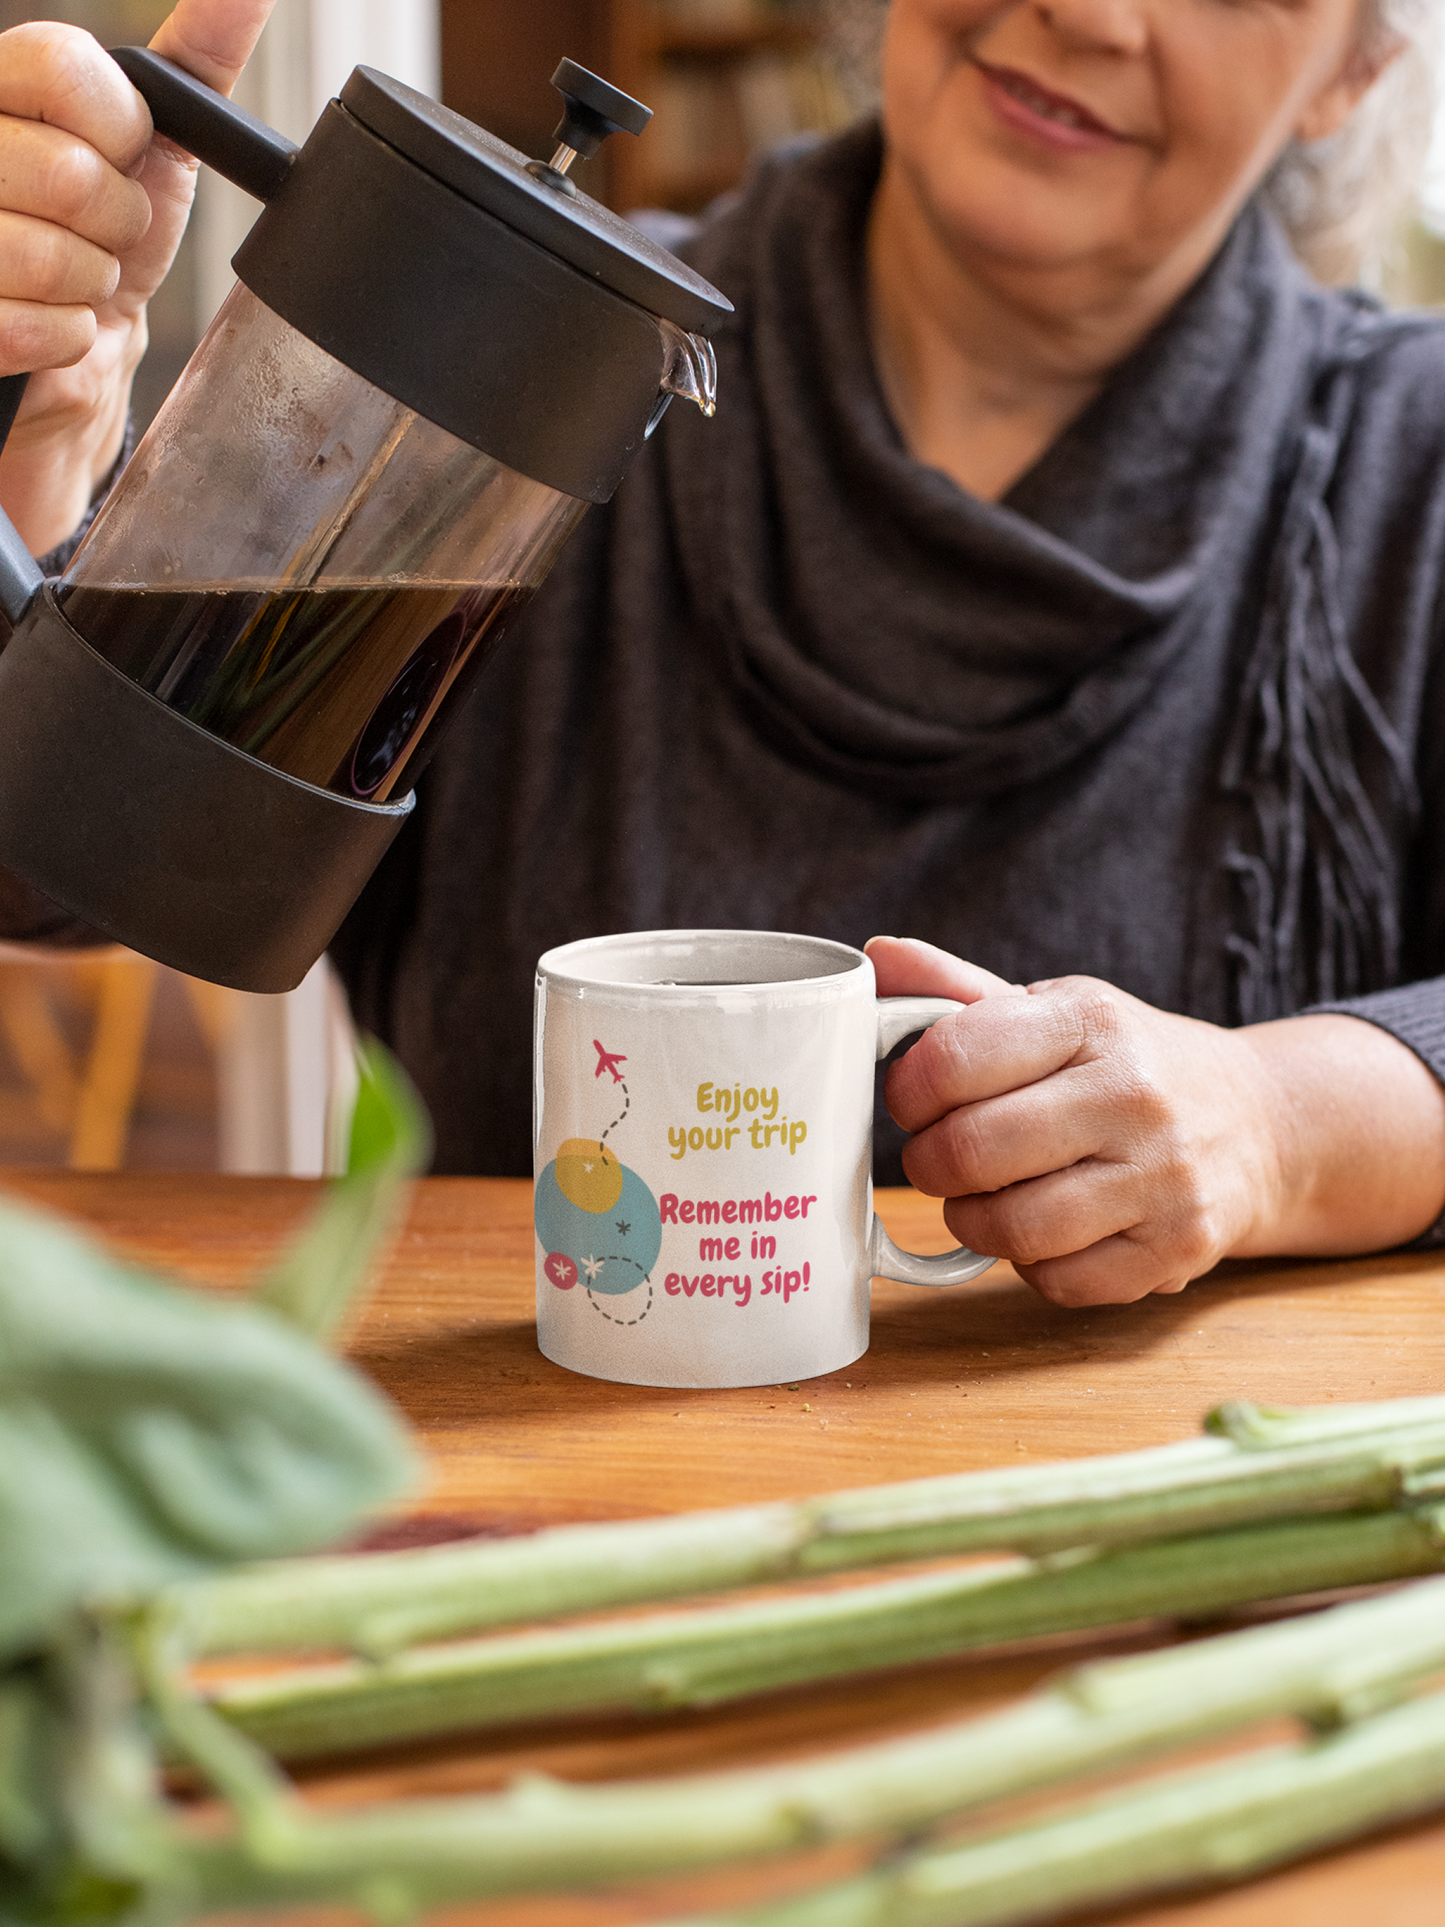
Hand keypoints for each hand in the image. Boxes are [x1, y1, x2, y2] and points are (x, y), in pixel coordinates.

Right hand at [0, 2, 276, 553]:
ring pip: (54, 256)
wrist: (89, 343)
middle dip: (116, 222)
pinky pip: (43, 328)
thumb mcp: (163, 143)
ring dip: (92, 284)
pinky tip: (55, 325)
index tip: (124, 157)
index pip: (58, 65)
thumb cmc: (117, 238)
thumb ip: (196, 64)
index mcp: (0, 87)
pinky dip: (70, 338)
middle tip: (102, 234)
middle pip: (67, 171)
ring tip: (76, 280)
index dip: (118, 128)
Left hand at [867, 935, 1444, 1306]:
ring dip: (972, 1221)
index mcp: (1090, 1020)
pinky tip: (1044, 1231)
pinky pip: (1061, 1282)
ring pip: (1013, 1228)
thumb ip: (958, 992)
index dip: (908, 1091)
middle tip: (937, 1158)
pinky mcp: (1178, 1248)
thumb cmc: (1124, 1064)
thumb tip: (875, 957)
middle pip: (973, 1152)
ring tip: (982, 1197)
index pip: (954, 1059)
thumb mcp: (1053, 1011)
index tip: (913, 1101)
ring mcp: (1164, 1176)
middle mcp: (1134, 1094)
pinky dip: (1032, 1266)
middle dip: (930, 1164)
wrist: (1255, 1121)